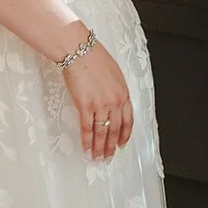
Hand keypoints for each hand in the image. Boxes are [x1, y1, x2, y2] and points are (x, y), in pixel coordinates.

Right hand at [61, 37, 132, 160]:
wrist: (79, 50)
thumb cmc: (94, 57)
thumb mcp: (113, 73)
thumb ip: (115, 89)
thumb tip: (113, 100)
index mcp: (124, 92)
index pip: (128, 119)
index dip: (125, 134)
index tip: (122, 143)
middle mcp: (115, 101)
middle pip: (115, 129)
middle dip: (112, 146)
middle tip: (109, 156)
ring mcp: (101, 104)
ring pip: (102, 132)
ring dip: (100, 147)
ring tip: (98, 158)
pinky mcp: (86, 106)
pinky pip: (88, 128)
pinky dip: (87, 141)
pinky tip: (86, 149)